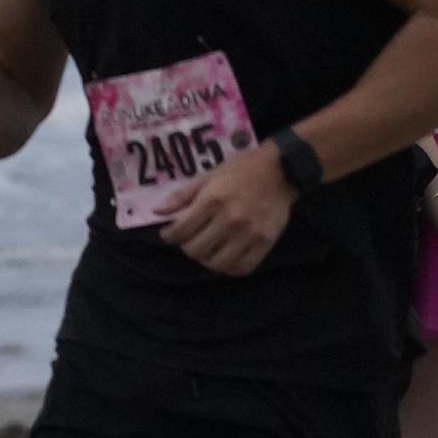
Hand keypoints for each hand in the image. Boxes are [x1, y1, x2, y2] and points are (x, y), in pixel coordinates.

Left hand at [158, 135, 299, 275]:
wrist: (281, 170)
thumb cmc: (241, 170)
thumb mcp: (208, 176)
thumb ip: (182, 195)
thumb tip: (157, 211)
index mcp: (212, 201)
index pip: (180, 231)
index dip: (169, 236)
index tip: (170, 234)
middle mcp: (229, 219)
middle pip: (195, 250)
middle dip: (187, 247)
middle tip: (190, 240)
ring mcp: (248, 233)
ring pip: (217, 263)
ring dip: (207, 259)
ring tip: (207, 250)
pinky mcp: (264, 242)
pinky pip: (242, 268)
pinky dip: (229, 267)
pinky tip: (226, 257)